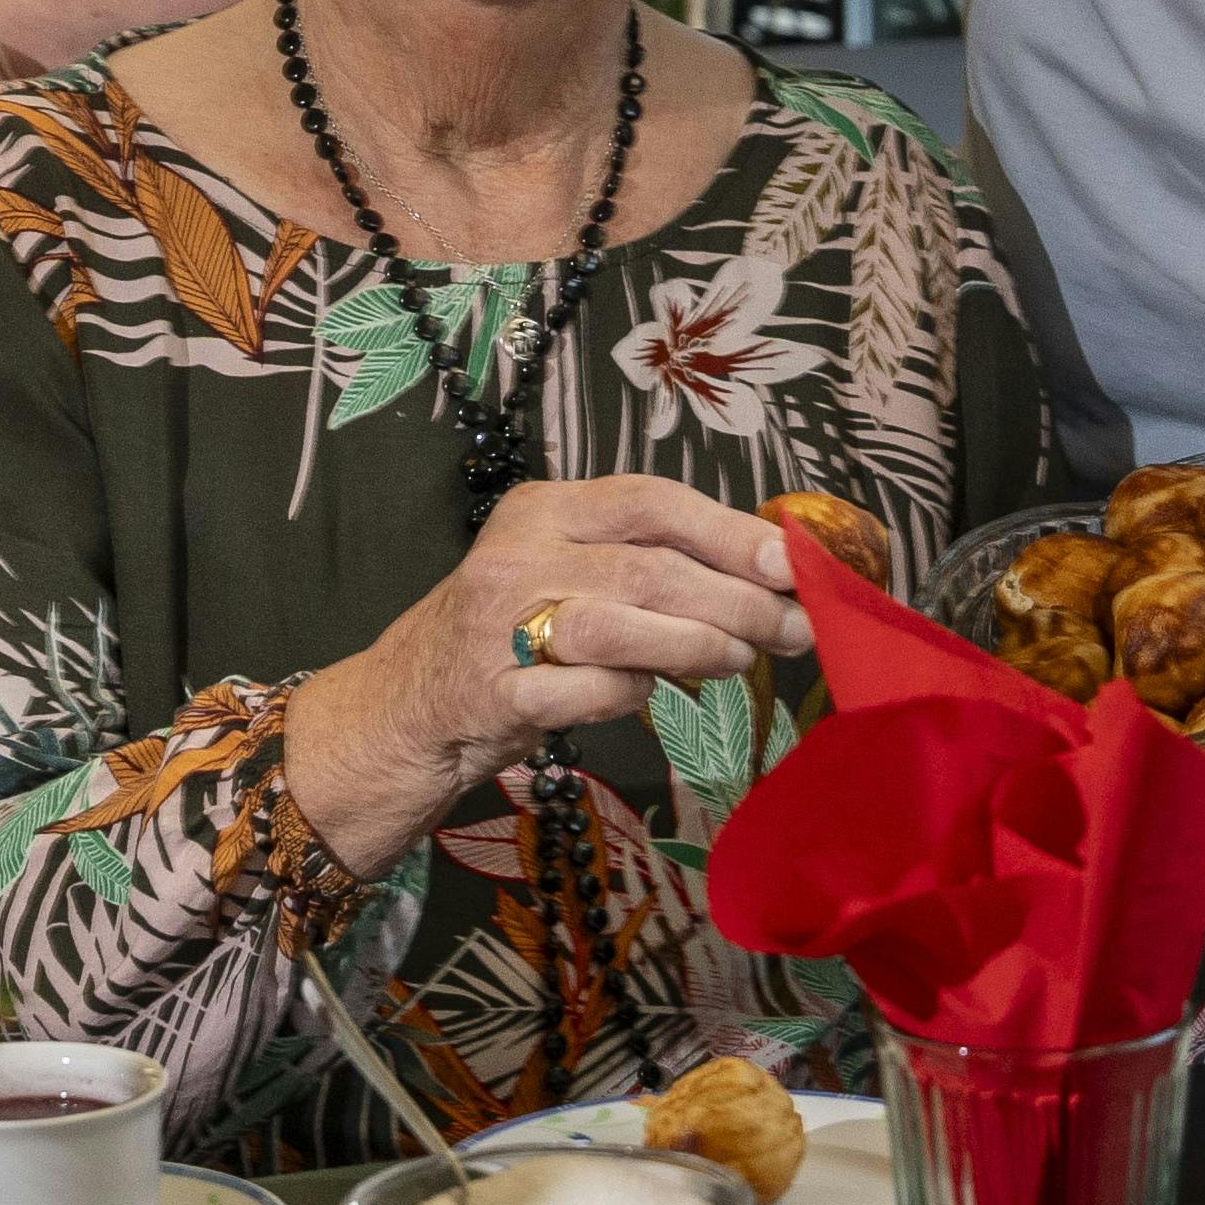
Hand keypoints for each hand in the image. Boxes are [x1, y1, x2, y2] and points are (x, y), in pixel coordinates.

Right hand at [284, 477, 815, 877]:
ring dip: (696, 644)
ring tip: (739, 658)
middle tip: (794, 630)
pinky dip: (630, 695)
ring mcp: (498, 622)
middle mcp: (518, 552)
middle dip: (736, 600)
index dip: (728, 531)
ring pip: (621, 624)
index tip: (790, 563)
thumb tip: (769, 569)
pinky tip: (647, 695)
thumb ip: (653, 560)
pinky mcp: (493, 690)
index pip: (651, 501)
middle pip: (649, 567)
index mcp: (546, 507)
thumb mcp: (575, 570)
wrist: (410, 703)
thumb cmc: (517, 628)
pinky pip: (587, 691)